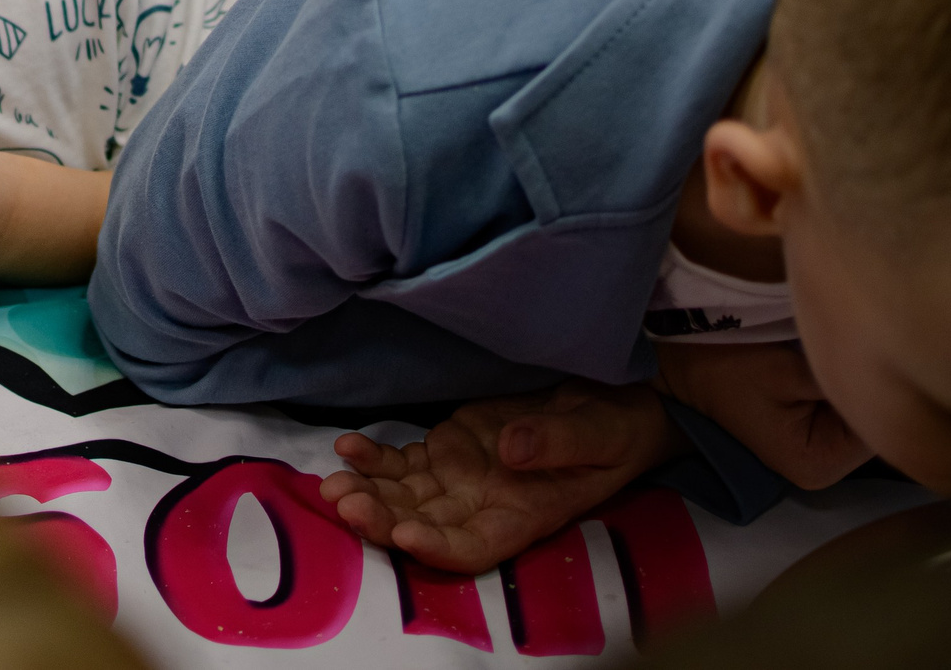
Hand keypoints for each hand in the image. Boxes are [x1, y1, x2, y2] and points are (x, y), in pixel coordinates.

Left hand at [320, 381, 686, 572]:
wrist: (612, 402)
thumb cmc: (619, 426)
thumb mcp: (602, 433)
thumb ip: (558, 443)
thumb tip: (511, 451)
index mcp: (526, 515)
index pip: (475, 547)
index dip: (438, 547)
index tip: (405, 534)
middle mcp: (485, 505)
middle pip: (425, 525)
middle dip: (382, 519)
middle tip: (346, 502)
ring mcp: (462, 478)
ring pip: (404, 496)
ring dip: (367, 492)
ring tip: (331, 482)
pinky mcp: (449, 447)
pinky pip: (404, 462)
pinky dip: (374, 458)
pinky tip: (348, 448)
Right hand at [655, 341, 871, 490]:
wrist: (684, 363)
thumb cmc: (731, 365)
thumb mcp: (788, 370)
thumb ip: (844, 382)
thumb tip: (894, 374)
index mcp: (819, 465)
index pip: (881, 429)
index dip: (880, 391)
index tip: (872, 355)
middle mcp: (826, 471)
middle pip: (875, 427)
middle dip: (872, 390)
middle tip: (862, 348)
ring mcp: (821, 456)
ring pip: (864, 419)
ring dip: (858, 388)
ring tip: (847, 353)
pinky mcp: (816, 437)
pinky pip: (848, 415)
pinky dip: (845, 390)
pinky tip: (835, 365)